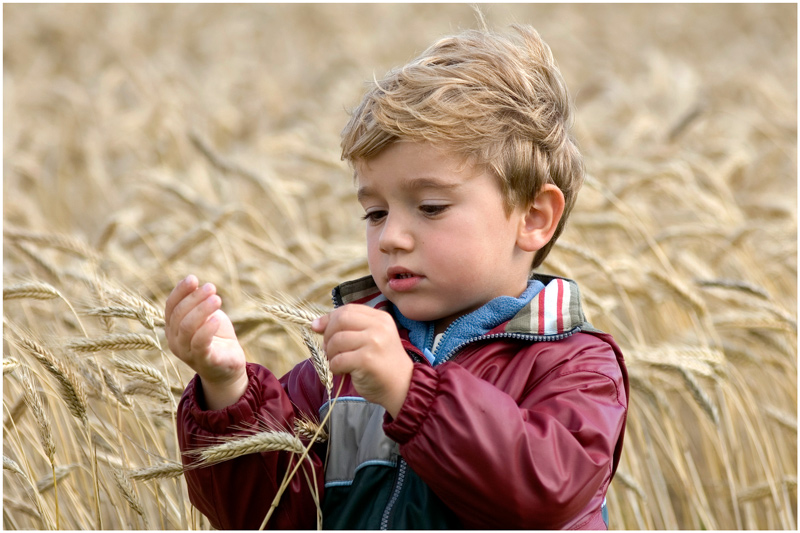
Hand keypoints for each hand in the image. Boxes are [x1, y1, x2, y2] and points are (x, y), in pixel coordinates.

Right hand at [164, 275, 247, 409]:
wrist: (228, 366)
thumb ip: (198, 302)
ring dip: (202, 310)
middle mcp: (175, 340)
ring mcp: (187, 353)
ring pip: (187, 327)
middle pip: (179, 315)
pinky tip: (218, 318)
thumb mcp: (206, 316)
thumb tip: (194, 282)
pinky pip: (200, 343)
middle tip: (211, 287)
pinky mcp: (203, 361)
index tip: (193, 278)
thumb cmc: (216, 337)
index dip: (180, 291)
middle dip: (195, 298)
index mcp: (173, 327)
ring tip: (217, 298)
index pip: (170, 306)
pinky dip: (207, 329)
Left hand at [312, 305, 412, 417]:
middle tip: (329, 349)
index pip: (348, 309)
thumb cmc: (382, 363)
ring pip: (337, 340)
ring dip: (330, 353)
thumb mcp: (371, 338)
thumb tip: (316, 324)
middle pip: (341, 320)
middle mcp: (379, 327)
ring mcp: (374, 342)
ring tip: (337, 362)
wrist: (402, 386)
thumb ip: (350, 328)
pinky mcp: (367, 360)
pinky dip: (334, 367)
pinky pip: (338, 359)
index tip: (317, 328)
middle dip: (328, 334)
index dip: (329, 318)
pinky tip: (342, 371)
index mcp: (380, 318)